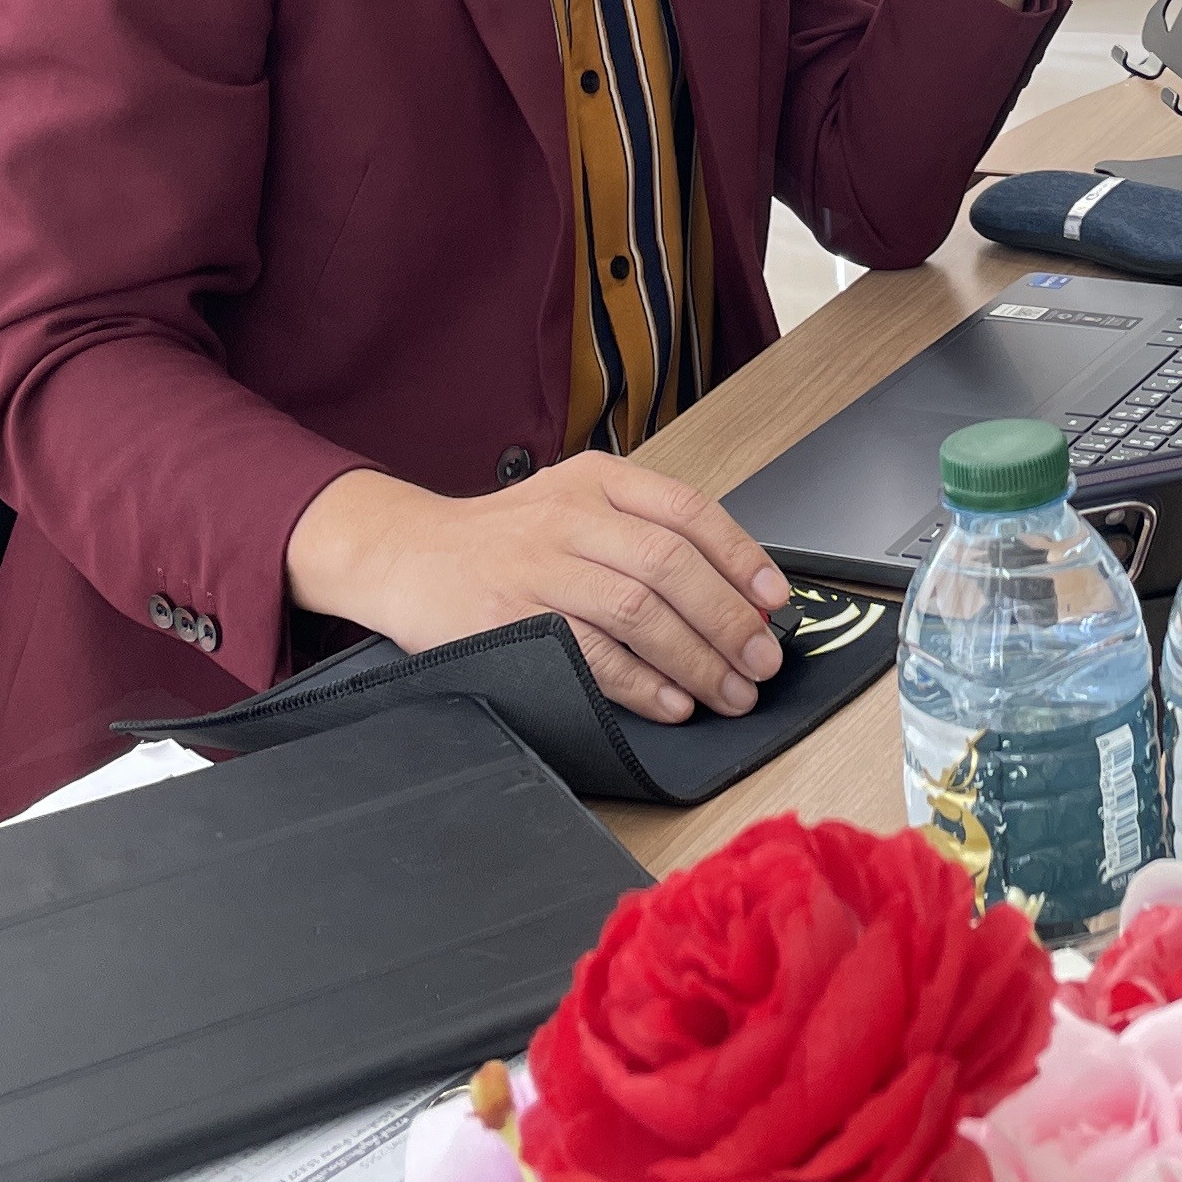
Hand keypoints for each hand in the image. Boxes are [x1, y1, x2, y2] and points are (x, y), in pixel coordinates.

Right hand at [284, 456, 791, 721]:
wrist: (407, 554)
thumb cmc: (506, 538)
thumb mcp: (574, 505)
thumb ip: (643, 533)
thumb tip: (736, 594)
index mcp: (596, 480)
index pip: (688, 511)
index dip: (741, 558)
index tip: (774, 602)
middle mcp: (569, 515)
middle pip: (669, 564)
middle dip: (727, 620)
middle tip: (761, 661)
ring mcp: (537, 565)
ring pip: (638, 610)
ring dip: (696, 658)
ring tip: (730, 691)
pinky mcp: (510, 618)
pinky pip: (590, 655)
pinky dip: (640, 684)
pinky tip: (672, 702)